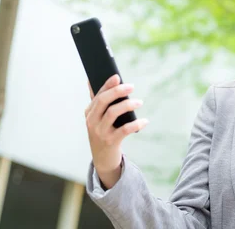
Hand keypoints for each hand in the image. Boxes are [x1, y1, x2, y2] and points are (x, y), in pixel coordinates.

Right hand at [85, 74, 148, 188]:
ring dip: (128, 105)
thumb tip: (92, 79)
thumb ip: (98, 100)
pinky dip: (136, 124)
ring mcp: (100, 132)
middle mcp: (92, 121)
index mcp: (89, 112)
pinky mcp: (110, 142)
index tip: (117, 76)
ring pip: (113, 113)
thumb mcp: (98, 117)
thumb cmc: (103, 132)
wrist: (102, 159)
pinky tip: (144, 121)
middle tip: (131, 86)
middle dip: (117, 91)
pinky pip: (124, 130)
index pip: (98, 95)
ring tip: (139, 102)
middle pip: (103, 101)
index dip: (107, 84)